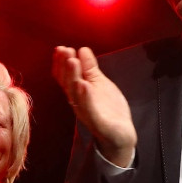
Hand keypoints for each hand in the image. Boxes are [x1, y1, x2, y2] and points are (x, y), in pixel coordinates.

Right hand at [52, 45, 136, 166]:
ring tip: (73, 61)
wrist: (121, 134)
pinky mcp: (97, 122)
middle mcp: (78, 101)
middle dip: (66, 66)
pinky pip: (89, 109)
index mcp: (77, 92)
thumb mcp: (99, 83)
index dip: (61, 63)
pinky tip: (84, 85)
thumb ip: (90, 68)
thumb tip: (82, 49)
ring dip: (73, 77)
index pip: (65, 76)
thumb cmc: (108, 108)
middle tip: (65, 50)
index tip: (60, 48)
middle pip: (68, 83)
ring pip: (76, 94)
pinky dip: (85, 97)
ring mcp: (86, 112)